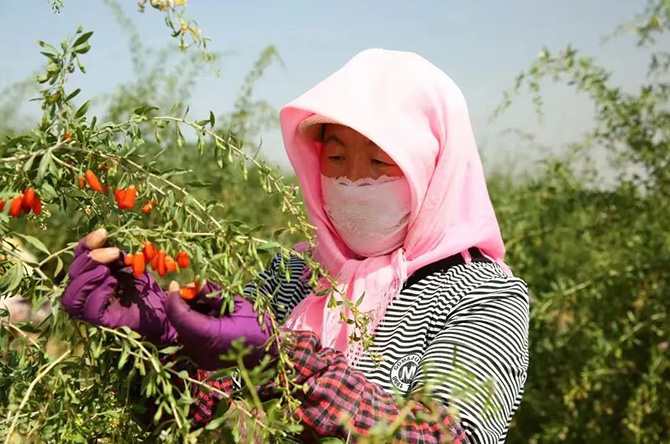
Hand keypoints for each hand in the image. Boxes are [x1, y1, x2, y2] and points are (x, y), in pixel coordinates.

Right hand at [61, 228, 175, 343]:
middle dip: (91, 259)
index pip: (78, 258)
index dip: (87, 244)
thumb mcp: (130, 264)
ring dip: (88, 278)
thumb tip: (102, 235)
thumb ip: (114, 253)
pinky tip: (111, 283)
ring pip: (72, 296)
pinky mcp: (102, 321)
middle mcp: (87, 292)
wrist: (164, 311)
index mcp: (91, 275)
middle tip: (115, 253)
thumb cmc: (146, 286)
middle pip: (72, 274)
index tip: (103, 233)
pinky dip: (97, 293)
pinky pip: (88, 309)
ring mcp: (91, 309)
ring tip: (108, 270)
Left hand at [165, 280, 273, 369]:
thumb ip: (213, 293)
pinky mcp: (202, 359)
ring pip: (183, 328)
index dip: (174, 297)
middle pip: (179, 321)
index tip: (175, 283)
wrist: (269, 355)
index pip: (179, 315)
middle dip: (183, 302)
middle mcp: (198, 349)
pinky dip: (196, 323)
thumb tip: (197, 281)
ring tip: (209, 302)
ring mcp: (199, 356)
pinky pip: (191, 337)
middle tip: (196, 288)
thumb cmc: (258, 327)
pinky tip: (211, 315)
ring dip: (190, 312)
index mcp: (207, 335)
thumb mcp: (238, 304)